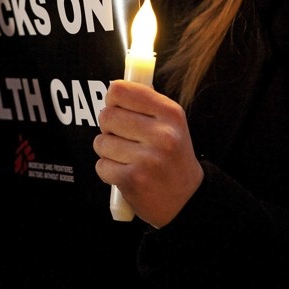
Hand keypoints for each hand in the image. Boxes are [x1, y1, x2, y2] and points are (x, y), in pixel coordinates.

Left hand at [94, 80, 203, 227]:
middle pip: (107, 116)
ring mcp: (148, 158)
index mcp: (170, 113)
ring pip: (101, 142)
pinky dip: (108, 171)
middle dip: (108, 127)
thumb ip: (146, 104)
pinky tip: (125, 173)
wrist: (187, 200)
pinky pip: (101, 166)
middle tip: (122, 137)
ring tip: (126, 158)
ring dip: (107, 151)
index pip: (121, 90)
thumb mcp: (171, 125)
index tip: (117, 107)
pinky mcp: (133, 179)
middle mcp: (162, 134)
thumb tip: (113, 88)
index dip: (113, 99)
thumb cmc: (173, 158)